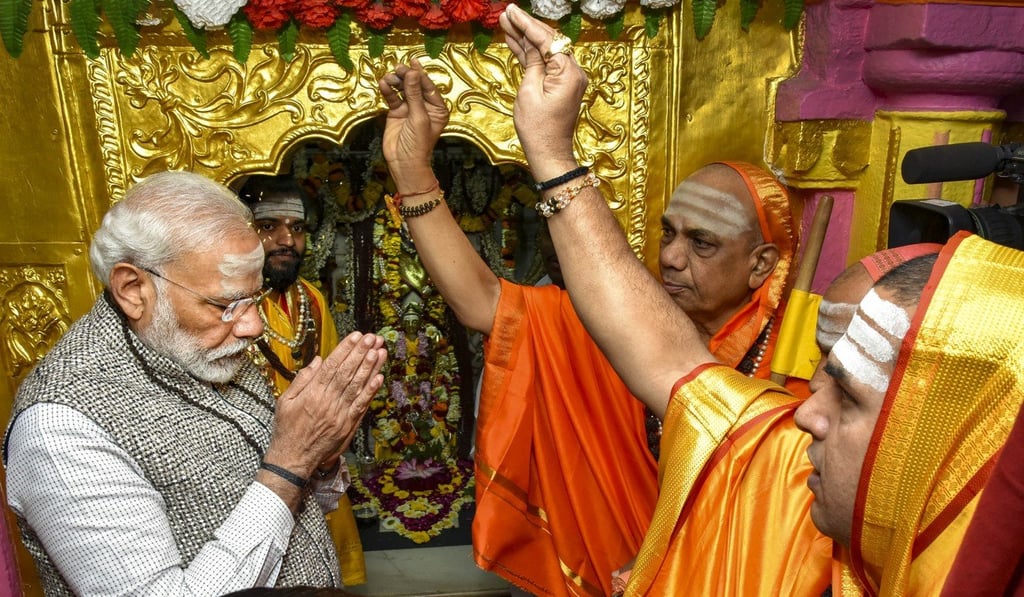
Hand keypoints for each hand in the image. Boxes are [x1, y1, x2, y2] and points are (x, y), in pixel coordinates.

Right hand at [266, 332, 385, 476]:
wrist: (293, 458)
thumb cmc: (287, 429)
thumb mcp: (285, 401)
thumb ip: (302, 379)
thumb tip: (318, 360)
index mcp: (311, 393)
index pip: (332, 366)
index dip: (345, 350)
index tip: (355, 336)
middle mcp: (327, 402)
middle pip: (347, 373)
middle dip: (361, 353)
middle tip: (372, 338)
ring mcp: (339, 414)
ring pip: (357, 386)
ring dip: (370, 367)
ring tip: (379, 350)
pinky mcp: (347, 425)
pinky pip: (361, 405)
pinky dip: (371, 391)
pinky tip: (379, 377)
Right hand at [380, 58, 449, 190]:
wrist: (404, 163)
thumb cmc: (418, 144)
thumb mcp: (418, 118)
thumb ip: (415, 94)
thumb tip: (412, 73)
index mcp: (437, 108)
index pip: (429, 87)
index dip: (420, 75)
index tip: (412, 63)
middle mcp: (424, 106)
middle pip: (415, 85)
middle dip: (406, 76)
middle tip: (398, 68)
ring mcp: (410, 108)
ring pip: (402, 89)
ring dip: (395, 82)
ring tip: (389, 77)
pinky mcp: (397, 112)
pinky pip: (393, 97)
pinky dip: (388, 90)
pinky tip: (383, 84)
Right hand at [499, 4, 587, 180]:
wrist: (548, 152)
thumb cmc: (538, 128)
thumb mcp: (529, 91)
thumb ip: (532, 62)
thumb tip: (530, 41)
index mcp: (568, 72)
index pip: (546, 39)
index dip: (526, 24)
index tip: (511, 11)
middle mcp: (573, 71)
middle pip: (549, 40)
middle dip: (526, 26)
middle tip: (507, 13)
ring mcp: (568, 77)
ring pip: (545, 50)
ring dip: (526, 38)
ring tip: (506, 23)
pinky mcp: (560, 84)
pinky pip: (545, 63)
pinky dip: (530, 53)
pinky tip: (514, 41)